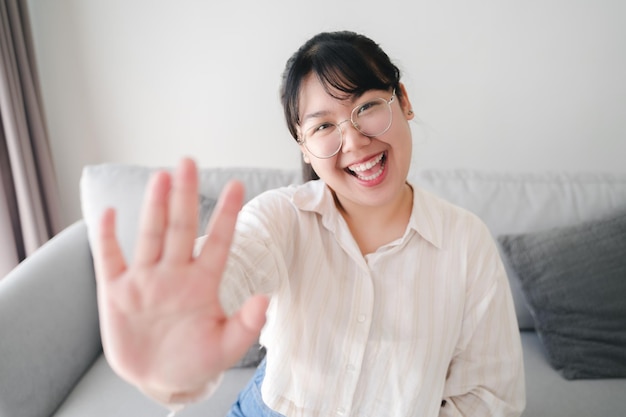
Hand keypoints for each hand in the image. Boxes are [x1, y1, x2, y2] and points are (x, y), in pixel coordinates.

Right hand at [93, 158, 268, 397]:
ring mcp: (145, 280)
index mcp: (203, 283)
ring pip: (150, 236)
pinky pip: (110, 259)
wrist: (160, 378)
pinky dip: (106, 237)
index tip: (237, 185)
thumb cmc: (196, 360)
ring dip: (153, 207)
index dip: (226, 214)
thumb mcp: (225, 348)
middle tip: (188, 162)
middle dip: (185, 197)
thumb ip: (245, 325)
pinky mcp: (116, 292)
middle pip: (180, 228)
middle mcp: (174, 274)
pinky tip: (108, 213)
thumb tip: (265, 299)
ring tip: (161, 177)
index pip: (218, 242)